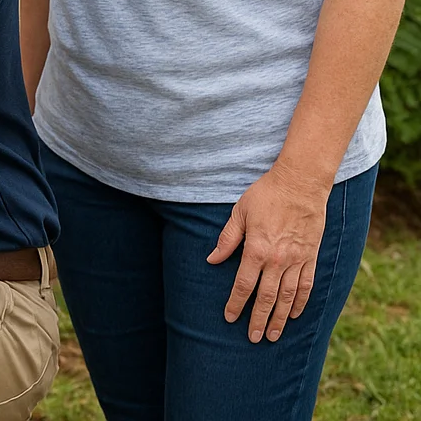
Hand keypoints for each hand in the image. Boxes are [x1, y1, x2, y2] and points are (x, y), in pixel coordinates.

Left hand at [207, 162, 330, 342]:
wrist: (301, 184)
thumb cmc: (266, 195)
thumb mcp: (239, 213)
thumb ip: (227, 239)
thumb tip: (212, 259)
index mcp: (257, 250)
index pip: (243, 285)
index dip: (236, 304)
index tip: (230, 318)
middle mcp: (279, 260)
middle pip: (267, 298)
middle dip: (259, 320)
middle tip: (253, 338)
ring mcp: (298, 260)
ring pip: (289, 297)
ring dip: (281, 318)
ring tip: (274, 335)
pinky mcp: (312, 257)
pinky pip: (307, 285)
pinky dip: (302, 302)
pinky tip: (296, 314)